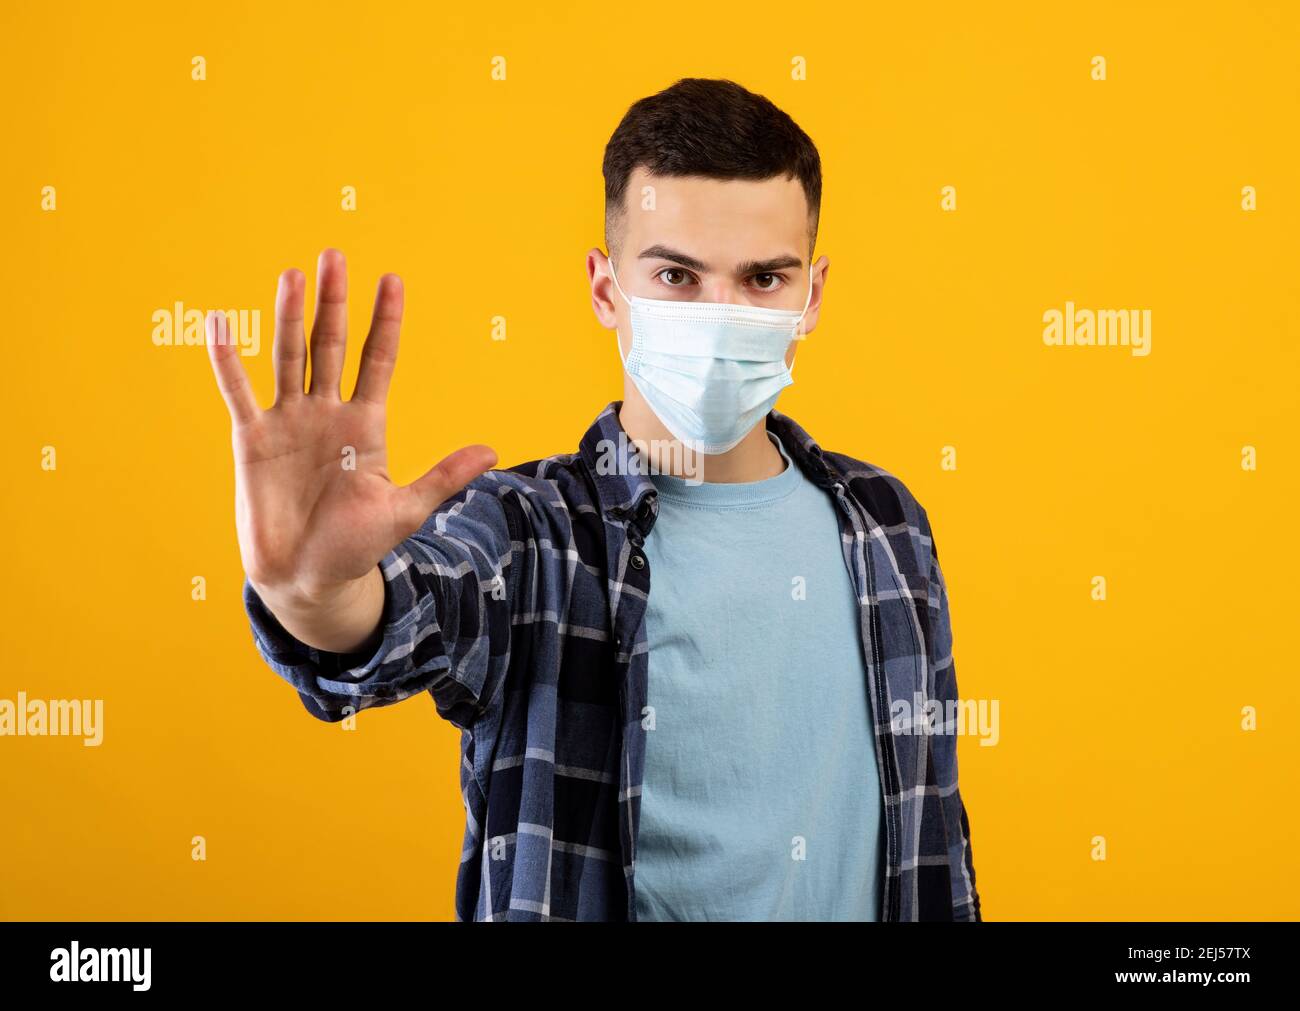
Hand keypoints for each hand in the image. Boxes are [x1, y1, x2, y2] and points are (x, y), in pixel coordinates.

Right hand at [206, 249, 496, 611]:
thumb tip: (492, 451)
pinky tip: (220, 324)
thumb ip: (443, 477)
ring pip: (288, 357)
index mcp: (366, 424)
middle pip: (332, 345)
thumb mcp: (405, 510)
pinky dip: (227, 360)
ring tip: (292, 274)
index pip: (378, 360)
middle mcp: (327, 412)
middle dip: (334, 302)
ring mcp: (289, 422)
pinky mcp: (252, 439)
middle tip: (334, 255)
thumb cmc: (356, 546)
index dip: (385, 321)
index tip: (392, 280)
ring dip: (288, 316)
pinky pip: (239, 392)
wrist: (307, 578)